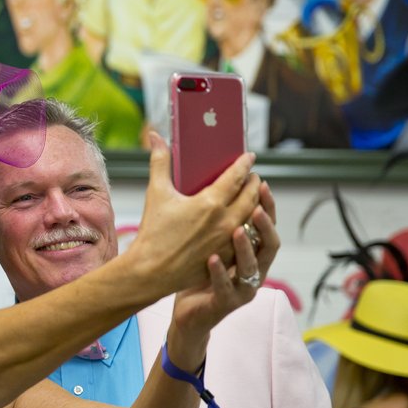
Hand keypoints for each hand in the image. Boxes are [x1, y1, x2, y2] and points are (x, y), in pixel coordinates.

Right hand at [124, 131, 260, 299]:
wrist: (150, 272)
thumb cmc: (153, 232)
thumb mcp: (156, 193)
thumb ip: (160, 161)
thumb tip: (155, 135)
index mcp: (210, 203)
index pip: (237, 176)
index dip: (245, 164)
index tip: (249, 157)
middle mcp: (225, 221)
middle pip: (251, 196)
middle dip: (255, 183)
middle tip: (253, 176)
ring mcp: (229, 241)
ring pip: (254, 218)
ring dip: (257, 205)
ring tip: (253, 197)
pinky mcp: (228, 257)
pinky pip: (248, 238)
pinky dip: (250, 226)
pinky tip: (247, 221)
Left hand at [169, 181, 280, 342]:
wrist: (189, 314)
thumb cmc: (200, 274)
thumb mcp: (213, 244)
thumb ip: (218, 222)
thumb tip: (211, 183)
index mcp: (253, 253)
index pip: (267, 227)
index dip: (268, 206)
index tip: (261, 183)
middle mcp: (255, 271)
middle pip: (269, 246)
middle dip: (265, 225)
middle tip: (255, 207)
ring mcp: (243, 289)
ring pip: (251, 268)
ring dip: (245, 248)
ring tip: (236, 229)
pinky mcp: (226, 304)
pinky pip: (226, 288)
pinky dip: (219, 273)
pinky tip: (212, 258)